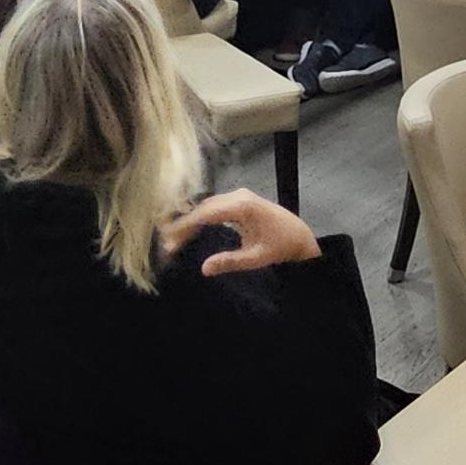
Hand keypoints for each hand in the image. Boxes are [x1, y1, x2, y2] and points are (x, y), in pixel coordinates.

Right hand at [158, 188, 321, 276]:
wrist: (298, 235)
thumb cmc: (280, 246)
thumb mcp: (256, 258)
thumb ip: (230, 262)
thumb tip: (204, 268)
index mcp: (243, 206)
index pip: (206, 214)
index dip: (185, 227)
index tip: (170, 242)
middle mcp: (239, 196)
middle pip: (204, 208)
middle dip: (183, 225)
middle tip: (166, 245)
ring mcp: (239, 195)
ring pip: (207, 206)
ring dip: (191, 221)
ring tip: (174, 240)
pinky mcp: (239, 200)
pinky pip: (215, 206)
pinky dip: (200, 217)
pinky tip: (190, 230)